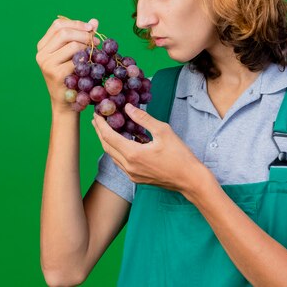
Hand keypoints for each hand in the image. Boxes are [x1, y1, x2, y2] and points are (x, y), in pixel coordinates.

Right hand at [36, 16, 100, 111]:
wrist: (66, 103)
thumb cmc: (71, 76)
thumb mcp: (74, 55)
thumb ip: (82, 37)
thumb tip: (94, 21)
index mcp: (43, 46)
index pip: (58, 25)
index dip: (76, 23)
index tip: (91, 28)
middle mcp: (41, 54)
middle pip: (64, 32)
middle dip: (84, 34)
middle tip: (96, 42)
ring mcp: (47, 64)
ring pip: (73, 45)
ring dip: (88, 48)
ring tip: (95, 55)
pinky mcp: (56, 74)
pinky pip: (77, 61)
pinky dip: (87, 61)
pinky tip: (91, 67)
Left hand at [92, 103, 207, 194]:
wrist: (190, 179)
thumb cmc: (179, 155)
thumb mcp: (163, 131)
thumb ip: (143, 118)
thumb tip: (128, 108)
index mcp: (133, 154)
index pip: (109, 137)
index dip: (100, 125)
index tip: (96, 114)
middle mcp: (129, 166)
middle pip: (107, 147)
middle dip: (100, 132)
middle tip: (97, 119)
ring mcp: (132, 174)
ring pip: (113, 156)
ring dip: (107, 142)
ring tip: (106, 129)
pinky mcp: (137, 179)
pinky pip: (120, 163)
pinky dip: (117, 151)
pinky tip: (121, 143)